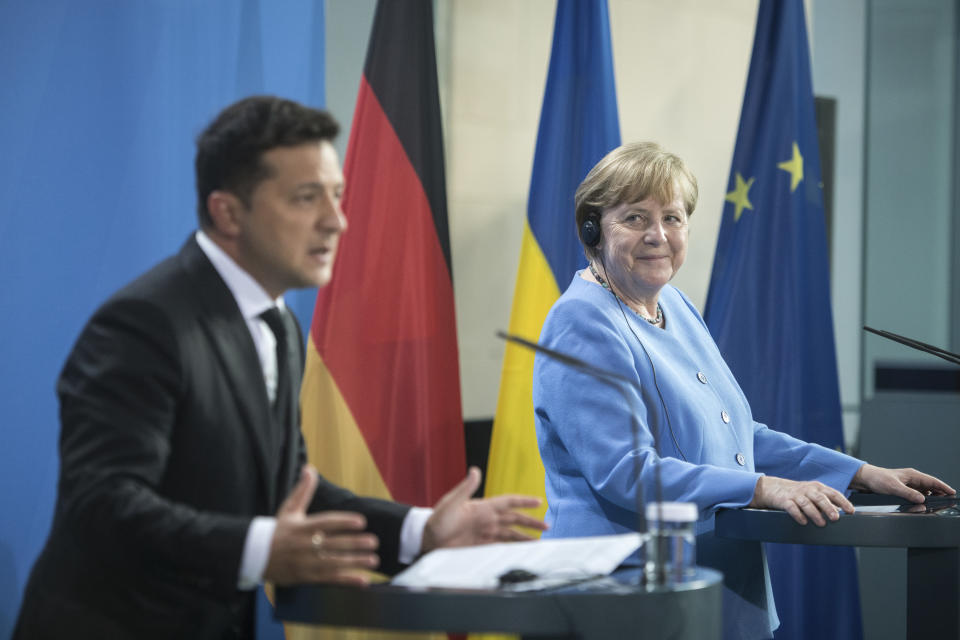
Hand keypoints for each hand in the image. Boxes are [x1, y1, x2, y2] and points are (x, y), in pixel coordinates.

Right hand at [264, 466, 379, 585]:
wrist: (255, 555)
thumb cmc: (278, 530)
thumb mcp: (289, 509)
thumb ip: (303, 490)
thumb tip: (310, 468)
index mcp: (302, 527)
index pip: (326, 523)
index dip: (344, 522)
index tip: (361, 521)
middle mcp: (304, 545)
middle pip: (333, 544)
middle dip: (354, 543)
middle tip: (373, 541)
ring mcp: (305, 563)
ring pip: (333, 563)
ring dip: (355, 562)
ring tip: (373, 560)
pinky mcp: (306, 577)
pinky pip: (329, 579)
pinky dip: (347, 580)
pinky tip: (362, 580)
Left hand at [421, 467, 546, 552]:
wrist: (427, 539)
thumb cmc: (437, 519)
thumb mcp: (451, 502)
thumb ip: (465, 488)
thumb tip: (475, 470)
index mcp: (483, 507)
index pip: (508, 503)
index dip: (524, 502)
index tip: (539, 501)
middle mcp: (487, 519)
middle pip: (514, 520)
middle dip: (531, 522)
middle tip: (547, 526)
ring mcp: (485, 533)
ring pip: (510, 534)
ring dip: (524, 537)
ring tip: (539, 541)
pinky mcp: (480, 546)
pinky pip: (501, 546)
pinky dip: (512, 548)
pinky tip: (521, 551)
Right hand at [749, 476, 853, 525]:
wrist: (775, 488)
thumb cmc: (799, 493)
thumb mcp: (814, 494)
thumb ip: (826, 501)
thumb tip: (841, 512)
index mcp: (817, 488)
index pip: (832, 493)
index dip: (843, 501)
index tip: (850, 511)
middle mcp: (808, 490)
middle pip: (819, 498)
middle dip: (828, 508)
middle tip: (835, 518)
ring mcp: (796, 495)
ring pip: (806, 503)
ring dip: (815, 514)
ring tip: (821, 524)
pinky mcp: (785, 501)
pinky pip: (792, 507)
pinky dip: (798, 514)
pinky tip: (803, 522)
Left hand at [849, 464, 954, 502]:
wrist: (865, 479)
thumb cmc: (878, 479)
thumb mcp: (893, 487)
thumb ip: (908, 493)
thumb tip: (922, 500)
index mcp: (912, 475)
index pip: (932, 481)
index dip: (944, 487)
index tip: (952, 493)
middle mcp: (912, 479)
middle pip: (931, 487)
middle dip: (940, 494)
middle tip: (948, 502)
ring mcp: (908, 484)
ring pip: (924, 492)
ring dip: (932, 498)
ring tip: (939, 505)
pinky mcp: (903, 489)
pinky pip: (917, 495)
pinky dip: (922, 500)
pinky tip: (924, 505)